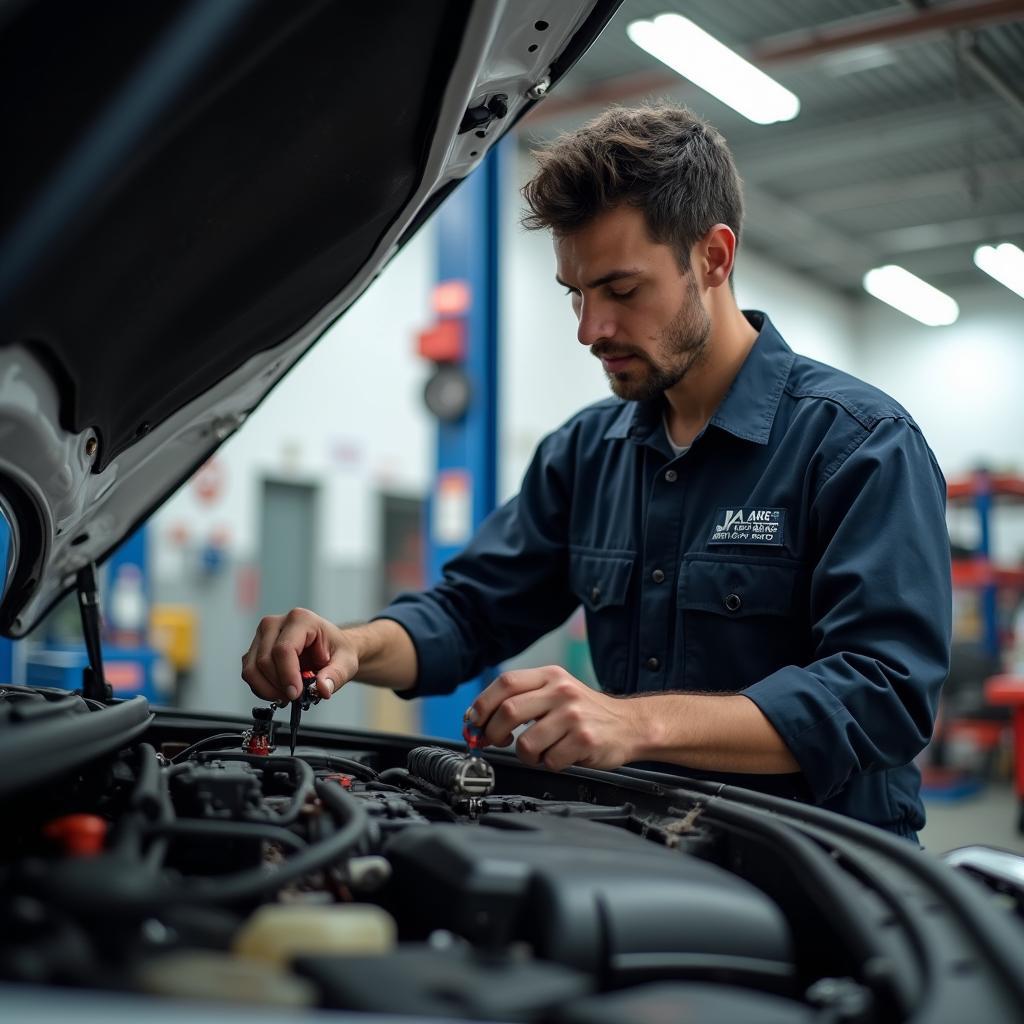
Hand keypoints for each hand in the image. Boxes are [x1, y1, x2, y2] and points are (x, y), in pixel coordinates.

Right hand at [241, 608, 357, 703]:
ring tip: (287, 696)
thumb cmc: (337, 650)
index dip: (287, 675)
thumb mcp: (346, 662)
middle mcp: (277, 623)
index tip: (295, 694)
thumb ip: (336, 675)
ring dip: (267, 689)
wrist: (331, 648)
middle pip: (264, 660)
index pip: (284, 649)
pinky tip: (278, 691)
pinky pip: (250, 672)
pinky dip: (261, 688)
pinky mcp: (255, 648)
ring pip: (251, 668)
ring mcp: (263, 635)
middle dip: (278, 685)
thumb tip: (323, 689)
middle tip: (295, 697)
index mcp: (301, 619)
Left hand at [467, 666, 649, 771]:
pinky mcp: (584, 740)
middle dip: (493, 733)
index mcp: (550, 676)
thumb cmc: (586, 711)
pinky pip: (549, 760)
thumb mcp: (557, 691)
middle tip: (496, 741)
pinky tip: (560, 755)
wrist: (629, 724)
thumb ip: (522, 698)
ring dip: (525, 755)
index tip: (474, 721)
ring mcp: (573, 715)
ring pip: (525, 743)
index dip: (482, 704)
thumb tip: (477, 719)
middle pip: (508, 711)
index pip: (505, 682)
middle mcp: (561, 691)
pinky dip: (548, 764)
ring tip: (539, 751)